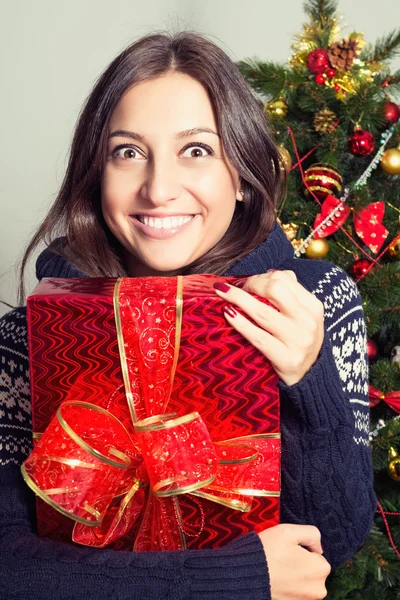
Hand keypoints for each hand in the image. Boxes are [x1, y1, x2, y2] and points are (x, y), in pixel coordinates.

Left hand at [214, 271, 323, 385]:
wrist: (309, 377)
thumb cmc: (298, 340)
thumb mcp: (302, 316)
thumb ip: (289, 293)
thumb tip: (268, 274)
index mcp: (313, 306)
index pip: (284, 279)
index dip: (259, 277)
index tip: (245, 283)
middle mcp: (308, 322)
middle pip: (275, 290)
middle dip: (250, 285)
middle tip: (234, 289)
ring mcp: (298, 341)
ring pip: (262, 312)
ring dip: (238, 299)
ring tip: (222, 293)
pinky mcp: (286, 359)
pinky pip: (257, 337)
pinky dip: (240, 323)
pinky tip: (228, 314)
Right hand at [258, 524, 330, 599]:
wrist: (245, 575)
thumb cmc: (268, 551)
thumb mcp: (289, 531)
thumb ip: (312, 533)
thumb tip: (318, 548)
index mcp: (321, 569)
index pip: (317, 555)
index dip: (302, 550)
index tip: (288, 551)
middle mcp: (319, 589)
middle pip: (312, 570)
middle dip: (301, 565)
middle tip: (282, 560)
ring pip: (305, 582)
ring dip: (295, 577)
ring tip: (278, 570)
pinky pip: (296, 592)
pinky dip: (288, 587)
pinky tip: (277, 580)